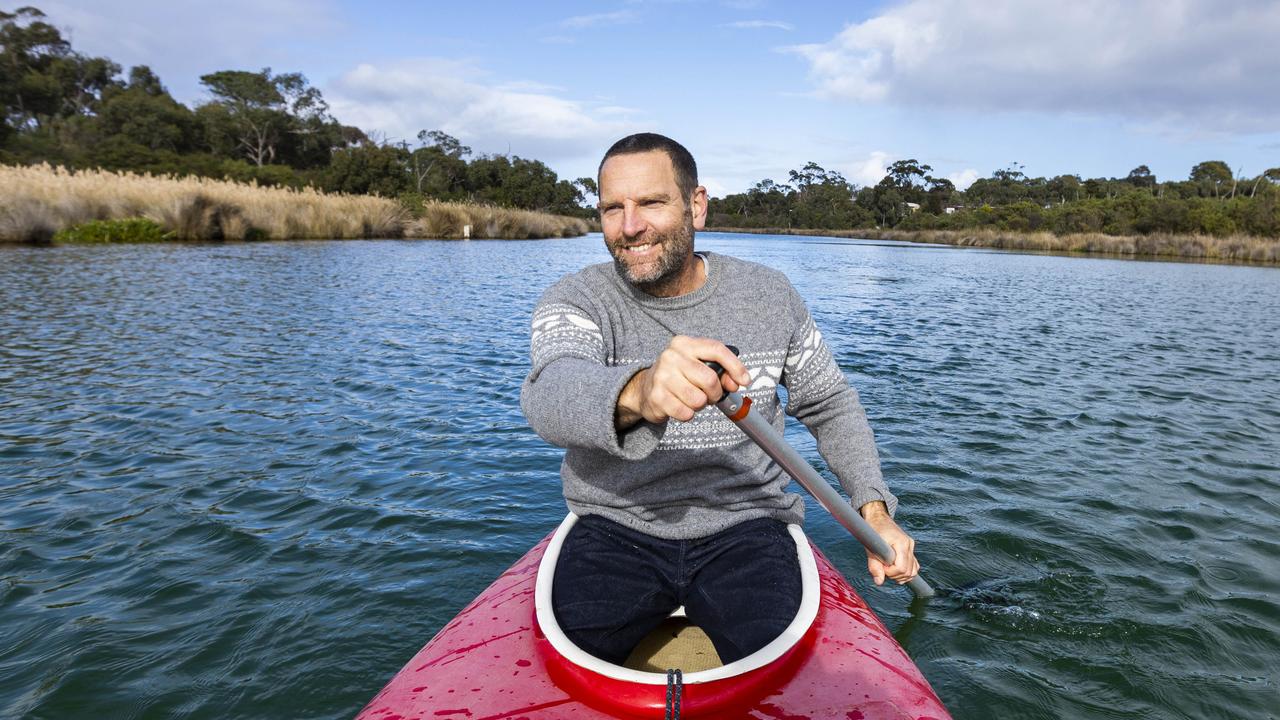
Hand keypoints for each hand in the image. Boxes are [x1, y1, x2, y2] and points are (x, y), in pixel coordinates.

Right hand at [616, 336, 749, 428]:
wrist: (645, 389)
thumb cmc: (679, 376)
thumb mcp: (699, 366)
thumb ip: (722, 372)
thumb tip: (737, 383)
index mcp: (684, 344)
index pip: (716, 349)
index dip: (735, 366)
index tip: (745, 381)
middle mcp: (671, 356)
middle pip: (710, 379)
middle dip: (716, 393)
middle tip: (710, 396)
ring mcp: (662, 376)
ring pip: (699, 400)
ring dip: (701, 405)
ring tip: (692, 399)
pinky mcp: (656, 397)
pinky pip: (686, 413)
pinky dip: (688, 414)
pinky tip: (680, 406)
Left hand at [860, 501, 918, 585]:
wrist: (877, 518)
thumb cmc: (873, 531)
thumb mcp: (871, 549)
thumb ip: (874, 566)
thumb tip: (879, 582)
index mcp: (901, 543)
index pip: (902, 568)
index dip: (890, 572)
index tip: (881, 567)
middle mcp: (909, 545)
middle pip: (909, 572)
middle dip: (895, 575)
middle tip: (883, 568)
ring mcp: (911, 547)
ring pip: (913, 571)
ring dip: (900, 575)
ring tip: (887, 568)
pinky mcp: (910, 549)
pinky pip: (913, 566)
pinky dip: (905, 572)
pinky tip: (894, 570)